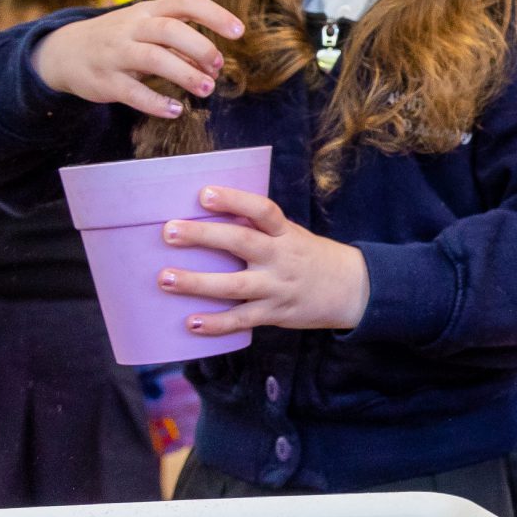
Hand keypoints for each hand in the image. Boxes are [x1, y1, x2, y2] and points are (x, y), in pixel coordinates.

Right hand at [32, 0, 244, 116]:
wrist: (62, 52)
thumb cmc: (118, 40)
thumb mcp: (145, 29)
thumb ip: (178, 41)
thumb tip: (213, 62)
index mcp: (147, 11)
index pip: (184, 1)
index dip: (214, 14)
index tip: (239, 31)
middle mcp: (131, 28)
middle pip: (170, 29)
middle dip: (200, 47)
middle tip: (218, 66)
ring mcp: (115, 53)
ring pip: (152, 58)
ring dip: (184, 74)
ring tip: (206, 89)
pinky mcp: (104, 81)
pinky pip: (132, 92)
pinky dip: (156, 102)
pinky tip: (175, 111)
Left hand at [163, 186, 367, 333]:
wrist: (351, 289)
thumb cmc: (309, 257)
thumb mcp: (292, 235)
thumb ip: (259, 228)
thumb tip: (210, 216)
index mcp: (285, 232)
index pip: (262, 210)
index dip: (234, 200)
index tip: (204, 194)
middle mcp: (281, 257)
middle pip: (241, 242)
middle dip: (203, 236)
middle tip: (169, 231)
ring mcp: (277, 287)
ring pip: (234, 285)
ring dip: (197, 282)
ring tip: (165, 278)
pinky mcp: (275, 313)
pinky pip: (242, 319)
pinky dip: (216, 323)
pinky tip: (191, 323)